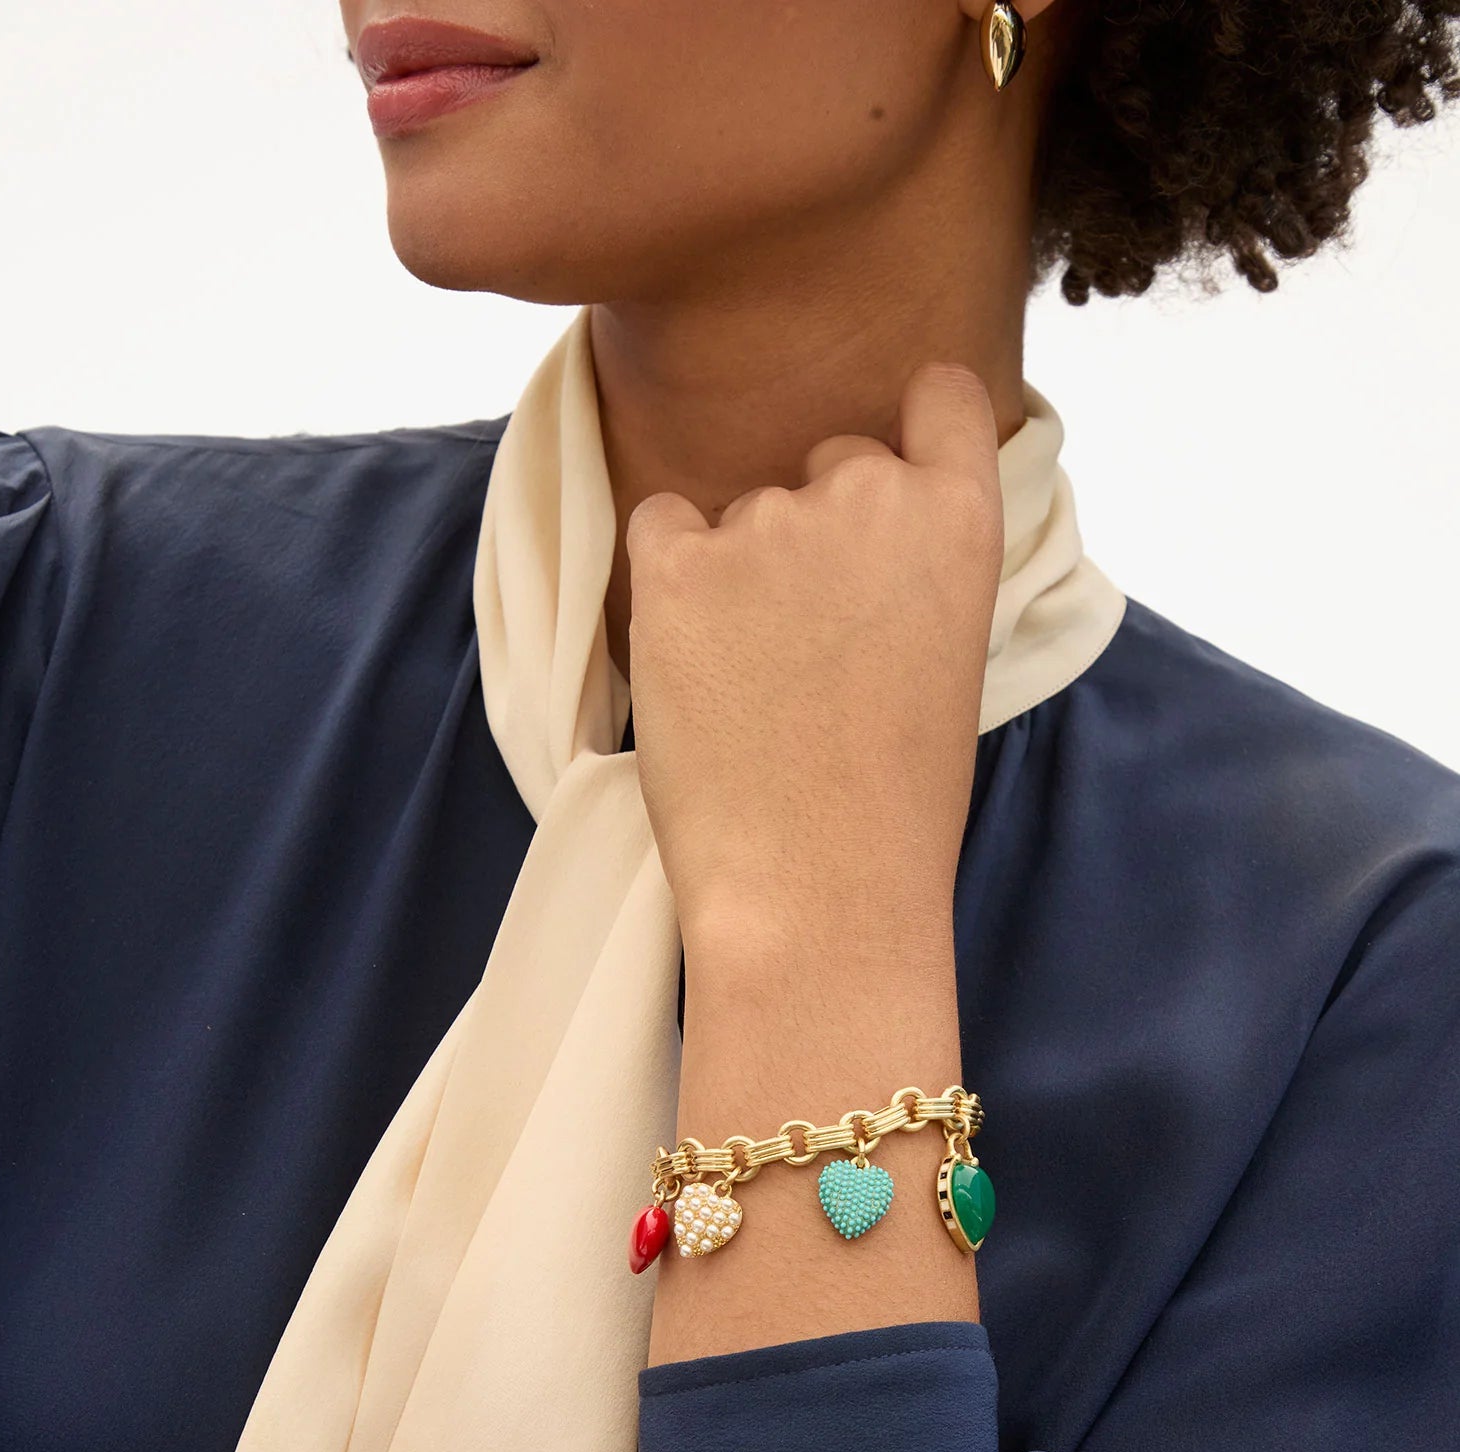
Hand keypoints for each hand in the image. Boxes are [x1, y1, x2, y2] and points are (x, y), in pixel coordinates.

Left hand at [625, 362, 1004, 955]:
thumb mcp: (948, 655)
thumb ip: (915, 566)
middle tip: (812, 641)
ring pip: (741, 508)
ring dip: (739, 569)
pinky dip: (669, 581)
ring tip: (757, 684)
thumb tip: (860, 539)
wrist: (819, 887)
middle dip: (817, 528)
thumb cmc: (894, 801)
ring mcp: (767, 522)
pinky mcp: (676, 563)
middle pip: (831, 460)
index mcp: (959, 519)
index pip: (942, 397)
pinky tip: (697, 663)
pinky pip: (660, 529)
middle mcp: (868, 494)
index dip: (912, 427)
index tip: (895, 463)